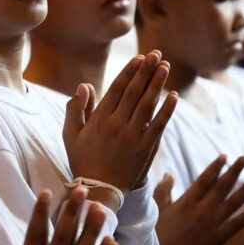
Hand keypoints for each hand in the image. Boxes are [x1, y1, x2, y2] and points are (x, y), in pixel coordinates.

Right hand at [64, 51, 178, 193]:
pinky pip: (158, 125)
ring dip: (157, 84)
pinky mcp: (146, 149)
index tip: (139, 58)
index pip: (116, 90)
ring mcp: (132, 137)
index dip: (129, 72)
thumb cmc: (83, 160)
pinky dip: (166, 110)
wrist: (99, 190)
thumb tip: (84, 86)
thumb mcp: (70, 135)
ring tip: (165, 67)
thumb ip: (75, 109)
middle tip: (157, 54)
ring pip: (147, 105)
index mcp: (98, 120)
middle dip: (146, 71)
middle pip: (134, 92)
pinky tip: (173, 95)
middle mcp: (116, 125)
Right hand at [153, 156, 243, 244]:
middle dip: (234, 171)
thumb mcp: (156, 209)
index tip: (224, 157)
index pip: (204, 179)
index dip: (215, 167)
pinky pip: (236, 224)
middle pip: (221, 187)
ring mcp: (211, 224)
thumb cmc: (156, 234)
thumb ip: (164, 191)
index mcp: (186, 202)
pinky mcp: (218, 239)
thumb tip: (168, 175)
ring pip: (233, 203)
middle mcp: (201, 210)